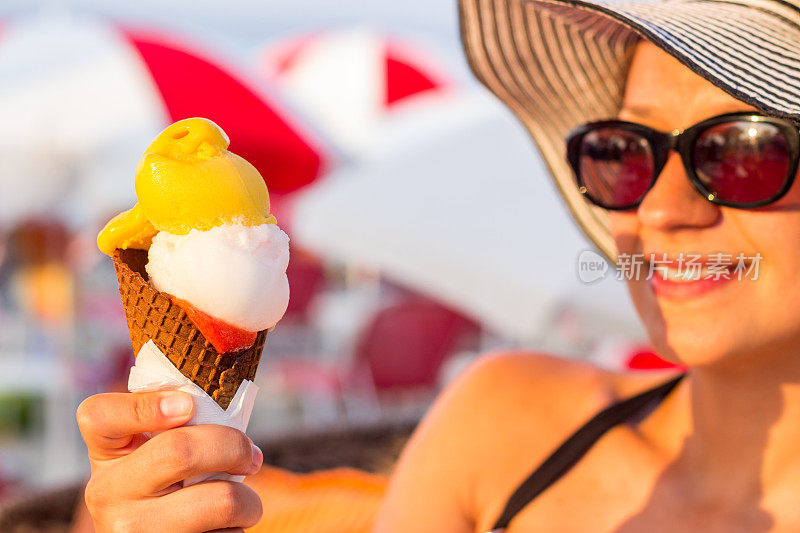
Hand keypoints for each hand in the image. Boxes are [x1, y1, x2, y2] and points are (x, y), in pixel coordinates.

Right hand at [76, 391, 262, 532]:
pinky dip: (238, 529)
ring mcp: (132, 530)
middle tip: (252, 457)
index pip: (99, 415)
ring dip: (249, 501)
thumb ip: (179, 423)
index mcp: (106, 452)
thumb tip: (228, 401)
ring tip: (245, 503)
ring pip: (220, 501)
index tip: (187, 406)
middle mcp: (108, 492)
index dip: (145, 406)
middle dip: (234, 447)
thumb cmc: (172, 484)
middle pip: (180, 451)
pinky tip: (223, 529)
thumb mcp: (156, 451)